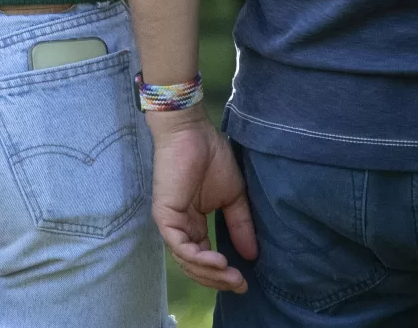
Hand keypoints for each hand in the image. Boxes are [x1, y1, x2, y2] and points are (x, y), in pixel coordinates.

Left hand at [147, 107, 256, 292]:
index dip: (223, 275)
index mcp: (195, 225)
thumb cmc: (211, 158)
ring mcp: (171, 224)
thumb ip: (240, 225)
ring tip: (231, 274)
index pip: (205, 260)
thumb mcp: (234, 197)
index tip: (244, 283)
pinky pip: (179, 246)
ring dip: (210, 272)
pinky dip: (198, 258)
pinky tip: (218, 260)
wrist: (193, 133)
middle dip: (218, 279)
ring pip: (187, 261)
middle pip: (195, 267)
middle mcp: (181, 229)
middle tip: (239, 284)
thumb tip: (252, 256)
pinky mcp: (165, 216)